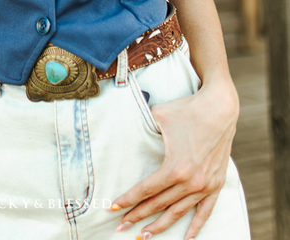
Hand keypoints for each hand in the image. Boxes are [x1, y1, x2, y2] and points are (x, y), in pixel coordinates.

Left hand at [111, 80, 238, 239]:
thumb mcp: (159, 115)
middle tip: (120, 225)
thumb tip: (128, 126)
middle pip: (158, 205)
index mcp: (175, 168)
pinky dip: (194, 227)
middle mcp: (190, 182)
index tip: (112, 208)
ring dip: (160, 225)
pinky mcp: (216, 184)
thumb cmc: (187, 109)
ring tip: (144, 235)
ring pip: (178, 213)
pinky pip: (204, 212)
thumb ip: (143, 125)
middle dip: (137, 216)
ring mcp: (205, 185)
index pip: (146, 190)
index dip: (128, 200)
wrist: (220, 106)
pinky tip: (185, 239)